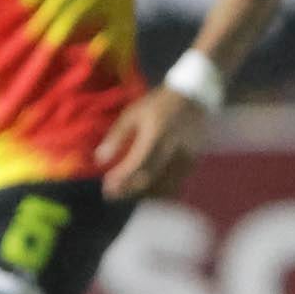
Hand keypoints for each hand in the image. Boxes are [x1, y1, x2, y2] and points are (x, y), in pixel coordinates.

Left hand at [96, 86, 210, 200]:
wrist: (194, 99)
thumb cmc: (158, 104)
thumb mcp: (132, 114)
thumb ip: (117, 136)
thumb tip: (101, 159)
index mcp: (156, 135)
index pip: (137, 163)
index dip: (122, 177)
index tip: (106, 186)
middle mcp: (173, 150)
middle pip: (151, 177)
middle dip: (129, 188)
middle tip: (112, 194)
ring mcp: (186, 157)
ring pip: (165, 184)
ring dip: (144, 192)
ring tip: (127, 193)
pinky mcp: (193, 162)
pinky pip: (176, 183)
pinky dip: (160, 191)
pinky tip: (148, 192)